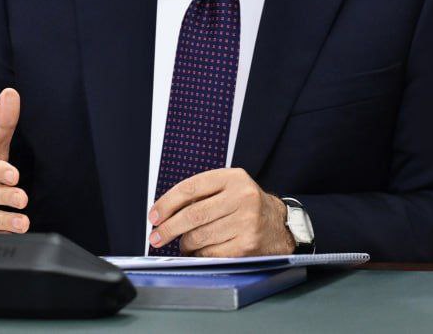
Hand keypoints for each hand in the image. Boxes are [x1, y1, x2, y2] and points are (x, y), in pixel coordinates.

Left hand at [148, 167, 294, 256]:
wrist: (278, 225)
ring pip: (200, 237)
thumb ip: (201, 194)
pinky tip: (199, 252)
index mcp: (233, 178)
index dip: (167, 203)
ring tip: (184, 244)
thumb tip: (163, 212)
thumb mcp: (228, 188)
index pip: (191, 188)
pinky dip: (199, 255)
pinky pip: (211, 253)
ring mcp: (246, 222)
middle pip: (193, 215)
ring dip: (185, 244)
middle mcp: (242, 197)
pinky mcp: (247, 245)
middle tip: (156, 236)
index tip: (154, 216)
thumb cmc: (245, 205)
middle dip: (169, 228)